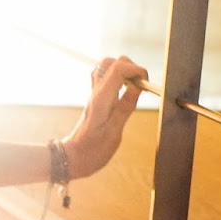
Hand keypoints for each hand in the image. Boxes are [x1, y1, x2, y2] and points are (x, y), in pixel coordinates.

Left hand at [61, 55, 147, 179]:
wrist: (73, 157)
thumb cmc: (93, 150)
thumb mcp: (114, 132)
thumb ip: (125, 107)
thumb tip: (137, 87)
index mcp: (101, 99)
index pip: (118, 68)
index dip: (136, 70)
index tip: (147, 84)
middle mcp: (96, 92)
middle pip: (112, 62)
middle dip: (131, 68)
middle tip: (141, 86)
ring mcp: (94, 94)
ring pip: (107, 68)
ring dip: (124, 72)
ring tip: (135, 88)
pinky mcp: (95, 99)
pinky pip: (105, 79)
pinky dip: (118, 78)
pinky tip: (125, 92)